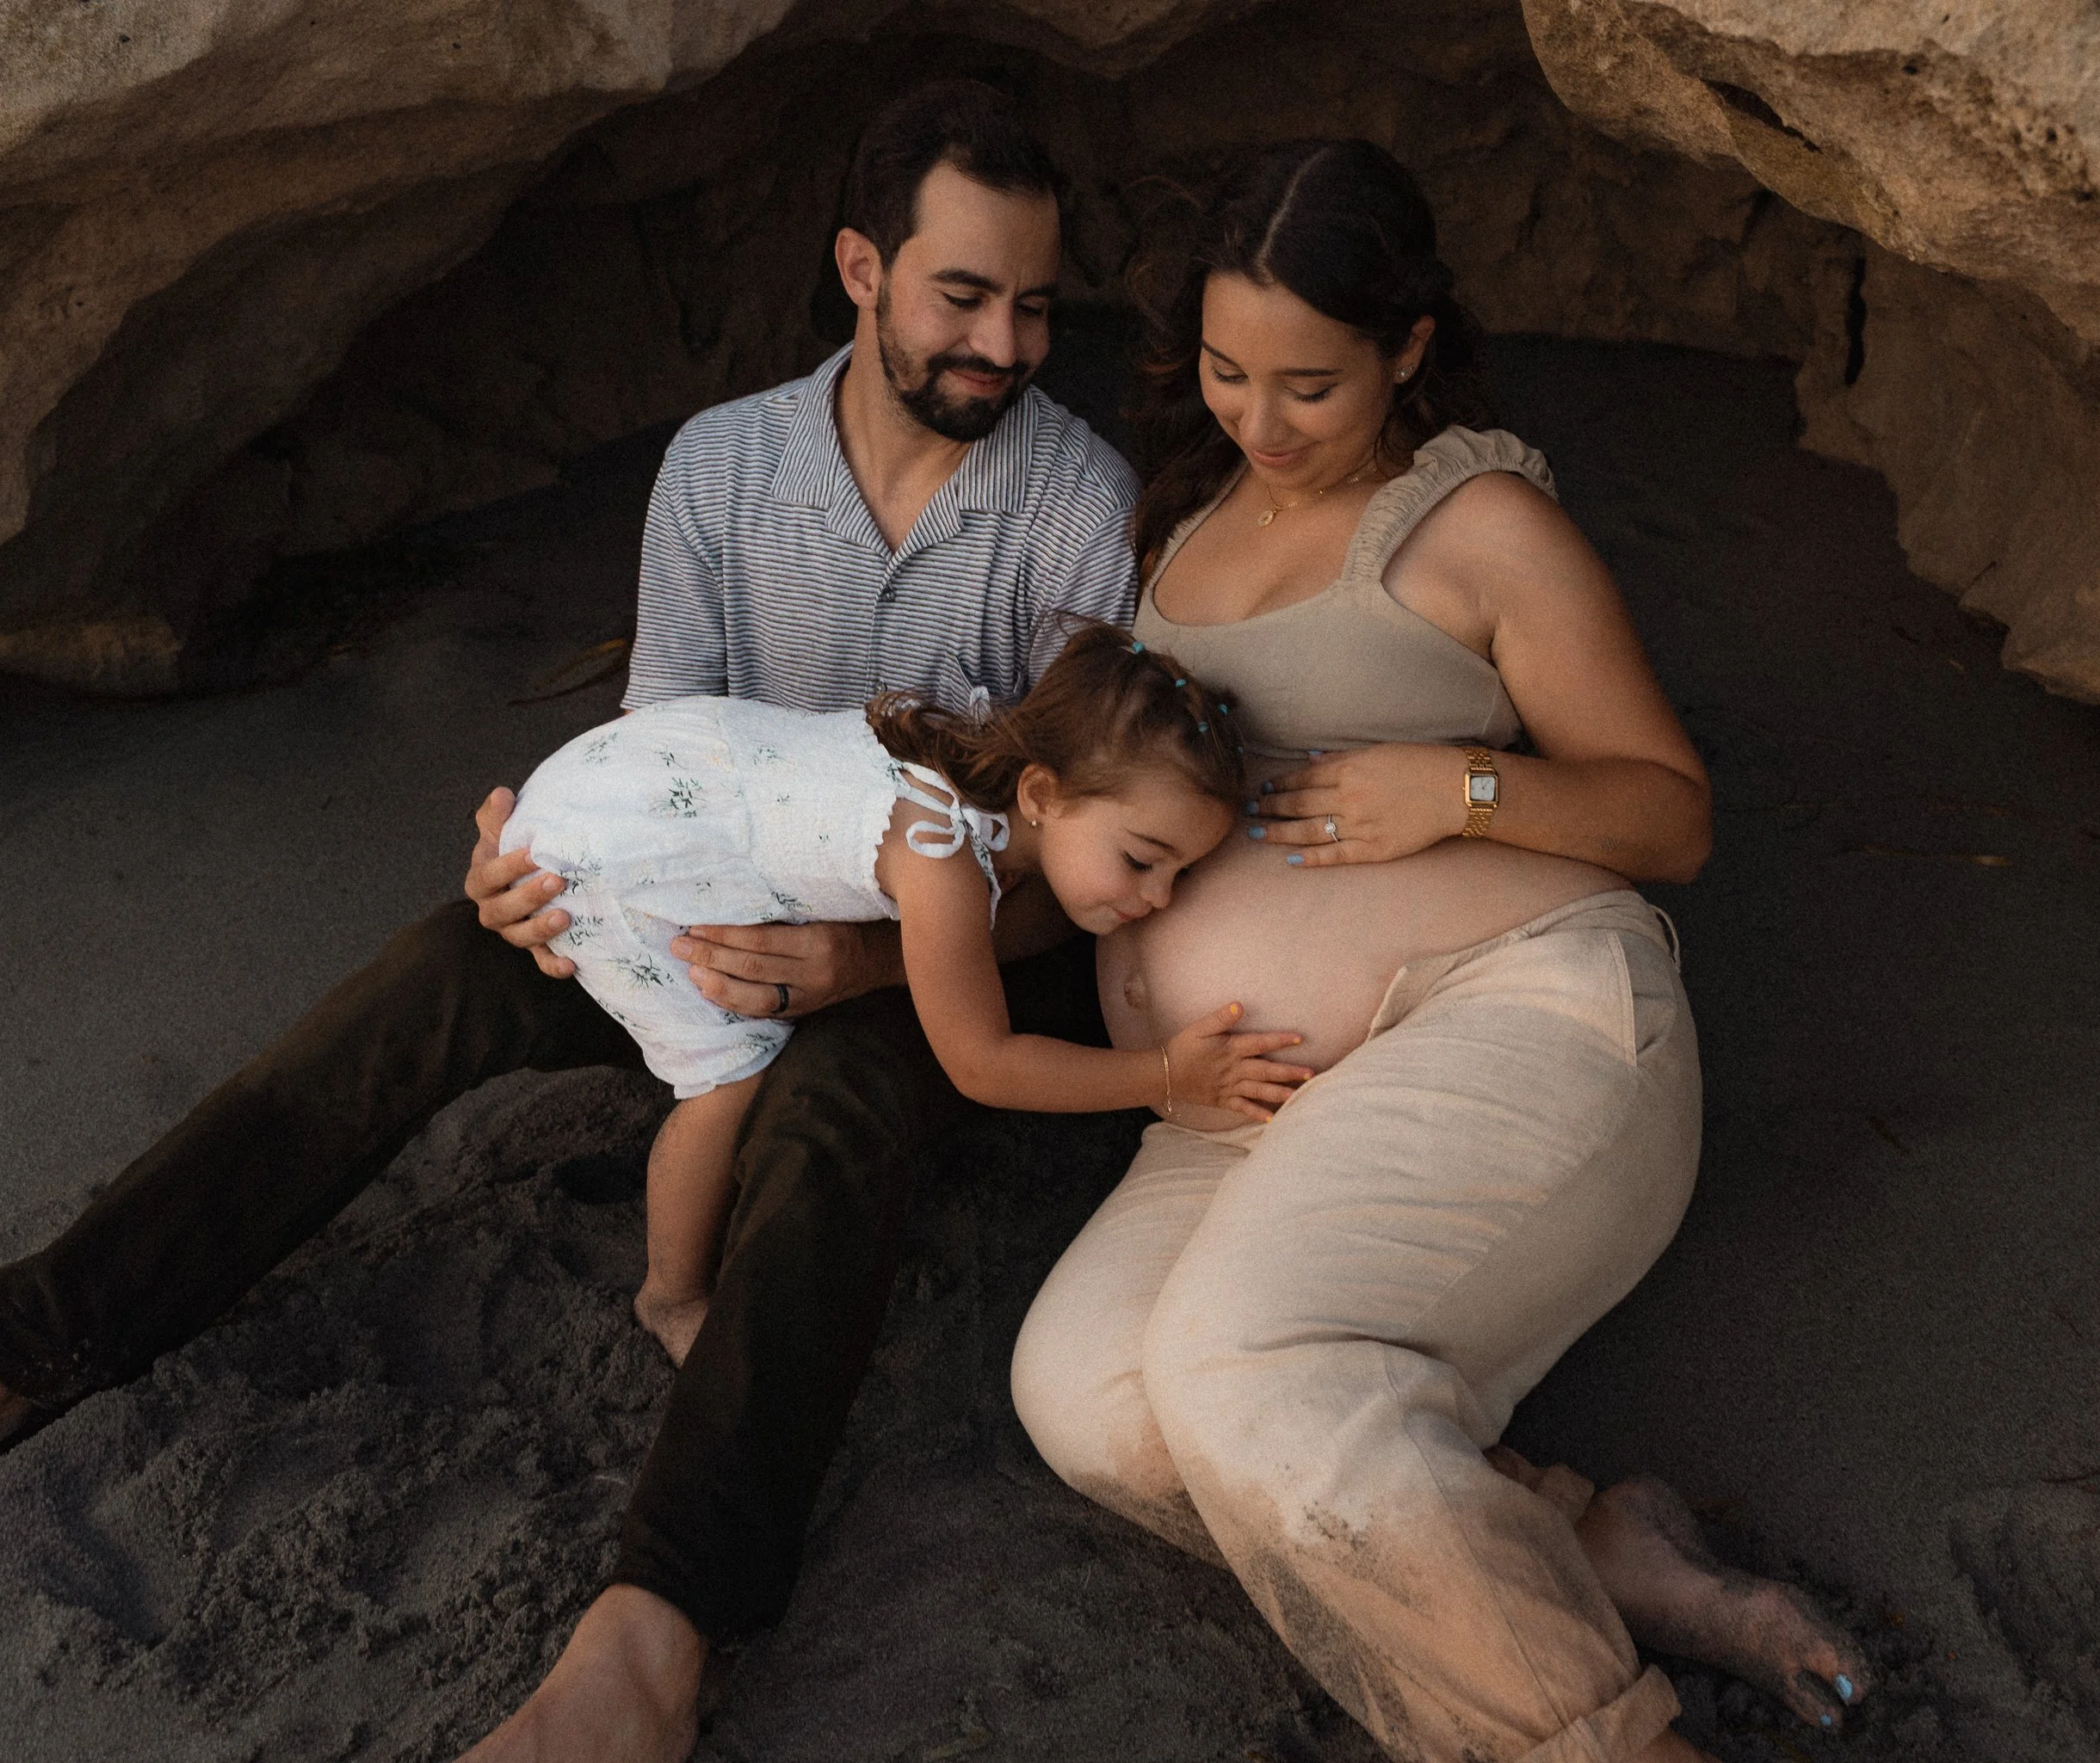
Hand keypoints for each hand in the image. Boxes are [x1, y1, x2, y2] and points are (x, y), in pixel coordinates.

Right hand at [465, 787, 575, 977]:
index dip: (507, 867)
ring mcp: (512, 929)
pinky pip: (540, 960)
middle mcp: (492, 909)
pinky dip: (553, 965)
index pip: (488, 875)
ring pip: (519, 937)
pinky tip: (572, 964)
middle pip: (502, 910)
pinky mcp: (534, 946)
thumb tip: (501, 795)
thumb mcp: (502, 828)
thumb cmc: (513, 846)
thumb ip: (497, 814)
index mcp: (480, 880)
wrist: (529, 869)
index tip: (532, 852)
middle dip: (528, 897)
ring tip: (565, 918)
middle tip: (557, 881)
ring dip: (540, 930)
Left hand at [671, 919, 900, 1019]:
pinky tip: (712, 991)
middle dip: (711, 958)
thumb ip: (786, 913)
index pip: (761, 941)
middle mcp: (814, 974)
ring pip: (755, 998)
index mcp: (820, 942)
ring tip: (691, 973)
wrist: (885, 958)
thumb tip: (734, 906)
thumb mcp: (826, 910)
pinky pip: (764, 1011)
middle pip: (753, 969)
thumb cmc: (852, 923)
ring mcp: (810, 997)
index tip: (696, 926)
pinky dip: (734, 1002)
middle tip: (679, 946)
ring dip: (717, 985)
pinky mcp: (805, 1011)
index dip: (724, 935)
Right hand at [1165, 1002, 1314, 1123]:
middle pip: (1266, 1070)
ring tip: (1298, 1096)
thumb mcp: (1199, 1028)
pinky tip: (1272, 1119)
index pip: (1260, 1043)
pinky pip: (1243, 1108)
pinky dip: (1257, 1114)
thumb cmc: (1183, 1047)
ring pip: (1259, 1091)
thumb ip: (1220, 1017)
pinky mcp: (1223, 1100)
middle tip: (1310, 1073)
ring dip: (1279, 1093)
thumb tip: (1239, 1005)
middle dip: (1289, 1072)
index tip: (1300, 1039)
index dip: (1280, 1040)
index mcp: (1231, 1049)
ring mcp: (1230, 1087)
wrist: (1164, 1074)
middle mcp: (1234, 1069)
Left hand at [1247, 743, 1468, 866]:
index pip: (1301, 779)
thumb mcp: (1379, 751)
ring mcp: (1360, 826)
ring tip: (1258, 834)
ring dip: (1280, 833)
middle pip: (1298, 805)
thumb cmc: (1421, 764)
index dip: (1278, 785)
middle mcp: (1348, 798)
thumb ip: (1342, 758)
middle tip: (1248, 812)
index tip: (1261, 789)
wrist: (1458, 790)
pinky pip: (1336, 855)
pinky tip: (1292, 860)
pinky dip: (1312, 859)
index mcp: (1349, 770)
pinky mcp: (1374, 849)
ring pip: (1309, 831)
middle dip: (1270, 809)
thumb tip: (1311, 760)